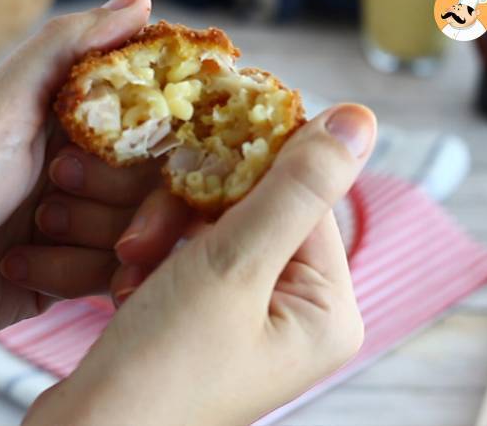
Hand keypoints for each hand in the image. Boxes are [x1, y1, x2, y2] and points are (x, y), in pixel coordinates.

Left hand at [0, 0, 153, 362]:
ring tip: (21, 239)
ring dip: (80, 241)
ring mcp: (81, 219)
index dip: (157, 138)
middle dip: (105, 198)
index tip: (149, 156)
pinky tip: (19, 270)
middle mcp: (83, 165)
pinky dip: (68, 275)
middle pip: (153, 182)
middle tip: (45, 202)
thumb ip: (67, 49)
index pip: (151, 119)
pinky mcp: (75, 268)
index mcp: (71, 118)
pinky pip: (111, 274)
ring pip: (137, 232)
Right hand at [24, 104, 376, 425]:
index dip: (251, 164)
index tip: (198, 142)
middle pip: (255, 211)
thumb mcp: (234, 266)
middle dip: (190, 213)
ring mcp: (252, 314)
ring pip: (214, 228)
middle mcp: (297, 311)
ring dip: (164, 235)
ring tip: (128, 265)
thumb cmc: (162, 366)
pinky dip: (157, 258)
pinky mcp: (210, 315)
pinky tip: (128, 281)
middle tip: (142, 238)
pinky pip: (191, 256)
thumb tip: (358, 120)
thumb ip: (296, 188)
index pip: (304, 199)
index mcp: (326, 307)